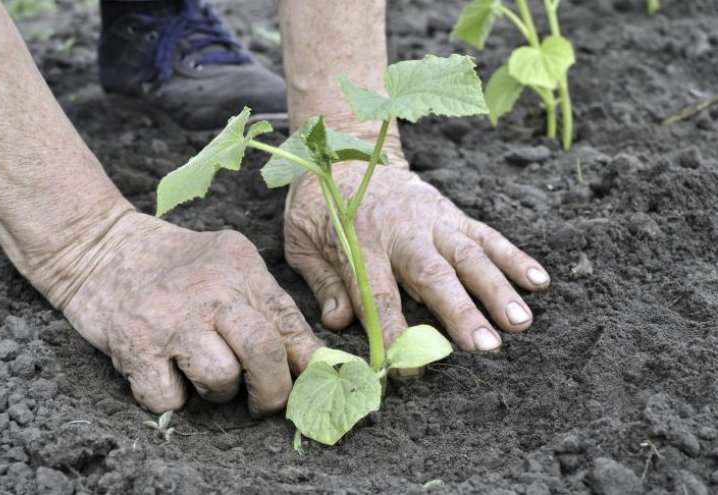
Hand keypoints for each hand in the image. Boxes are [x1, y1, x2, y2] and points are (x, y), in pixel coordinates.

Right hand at [59, 213, 322, 415]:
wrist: (100, 249)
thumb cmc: (175, 268)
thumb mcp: (228, 267)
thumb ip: (266, 306)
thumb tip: (311, 361)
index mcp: (240, 269)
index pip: (289, 323)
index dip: (307, 363)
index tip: (310, 385)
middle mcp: (210, 291)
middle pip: (263, 352)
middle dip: (272, 391)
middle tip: (263, 401)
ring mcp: (171, 319)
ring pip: (220, 380)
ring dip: (217, 392)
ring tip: (202, 373)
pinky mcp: (135, 346)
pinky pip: (169, 400)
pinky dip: (171, 399)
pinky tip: (165, 374)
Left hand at [284, 161, 549, 370]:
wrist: (345, 151)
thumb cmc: (320, 205)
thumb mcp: (302, 242)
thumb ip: (323, 282)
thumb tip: (339, 323)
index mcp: (359, 241)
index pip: (379, 294)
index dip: (393, 333)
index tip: (407, 368)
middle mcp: (401, 230)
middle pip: (434, 275)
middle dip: (461, 313)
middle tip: (486, 347)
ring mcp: (432, 219)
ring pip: (469, 255)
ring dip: (497, 289)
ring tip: (520, 322)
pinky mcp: (452, 212)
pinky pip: (486, 234)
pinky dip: (513, 257)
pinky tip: (538, 281)